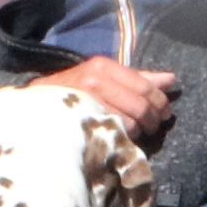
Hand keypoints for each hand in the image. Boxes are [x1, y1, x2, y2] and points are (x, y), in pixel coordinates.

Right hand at [54, 57, 177, 140]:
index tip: (164, 113)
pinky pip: (116, 134)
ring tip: (132, 132)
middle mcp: (95, 82)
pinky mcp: (83, 123)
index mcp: (103, 67)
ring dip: (137, 131)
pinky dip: (122, 138)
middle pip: (141, 106)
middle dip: (152, 120)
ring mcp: (88, 103)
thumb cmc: (74, 92)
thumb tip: (171, 79)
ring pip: (130, 122)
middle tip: (152, 127)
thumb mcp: (103, 78)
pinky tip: (119, 137)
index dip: (160, 102)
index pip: (145, 86)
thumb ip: (137, 79)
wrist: (35, 108)